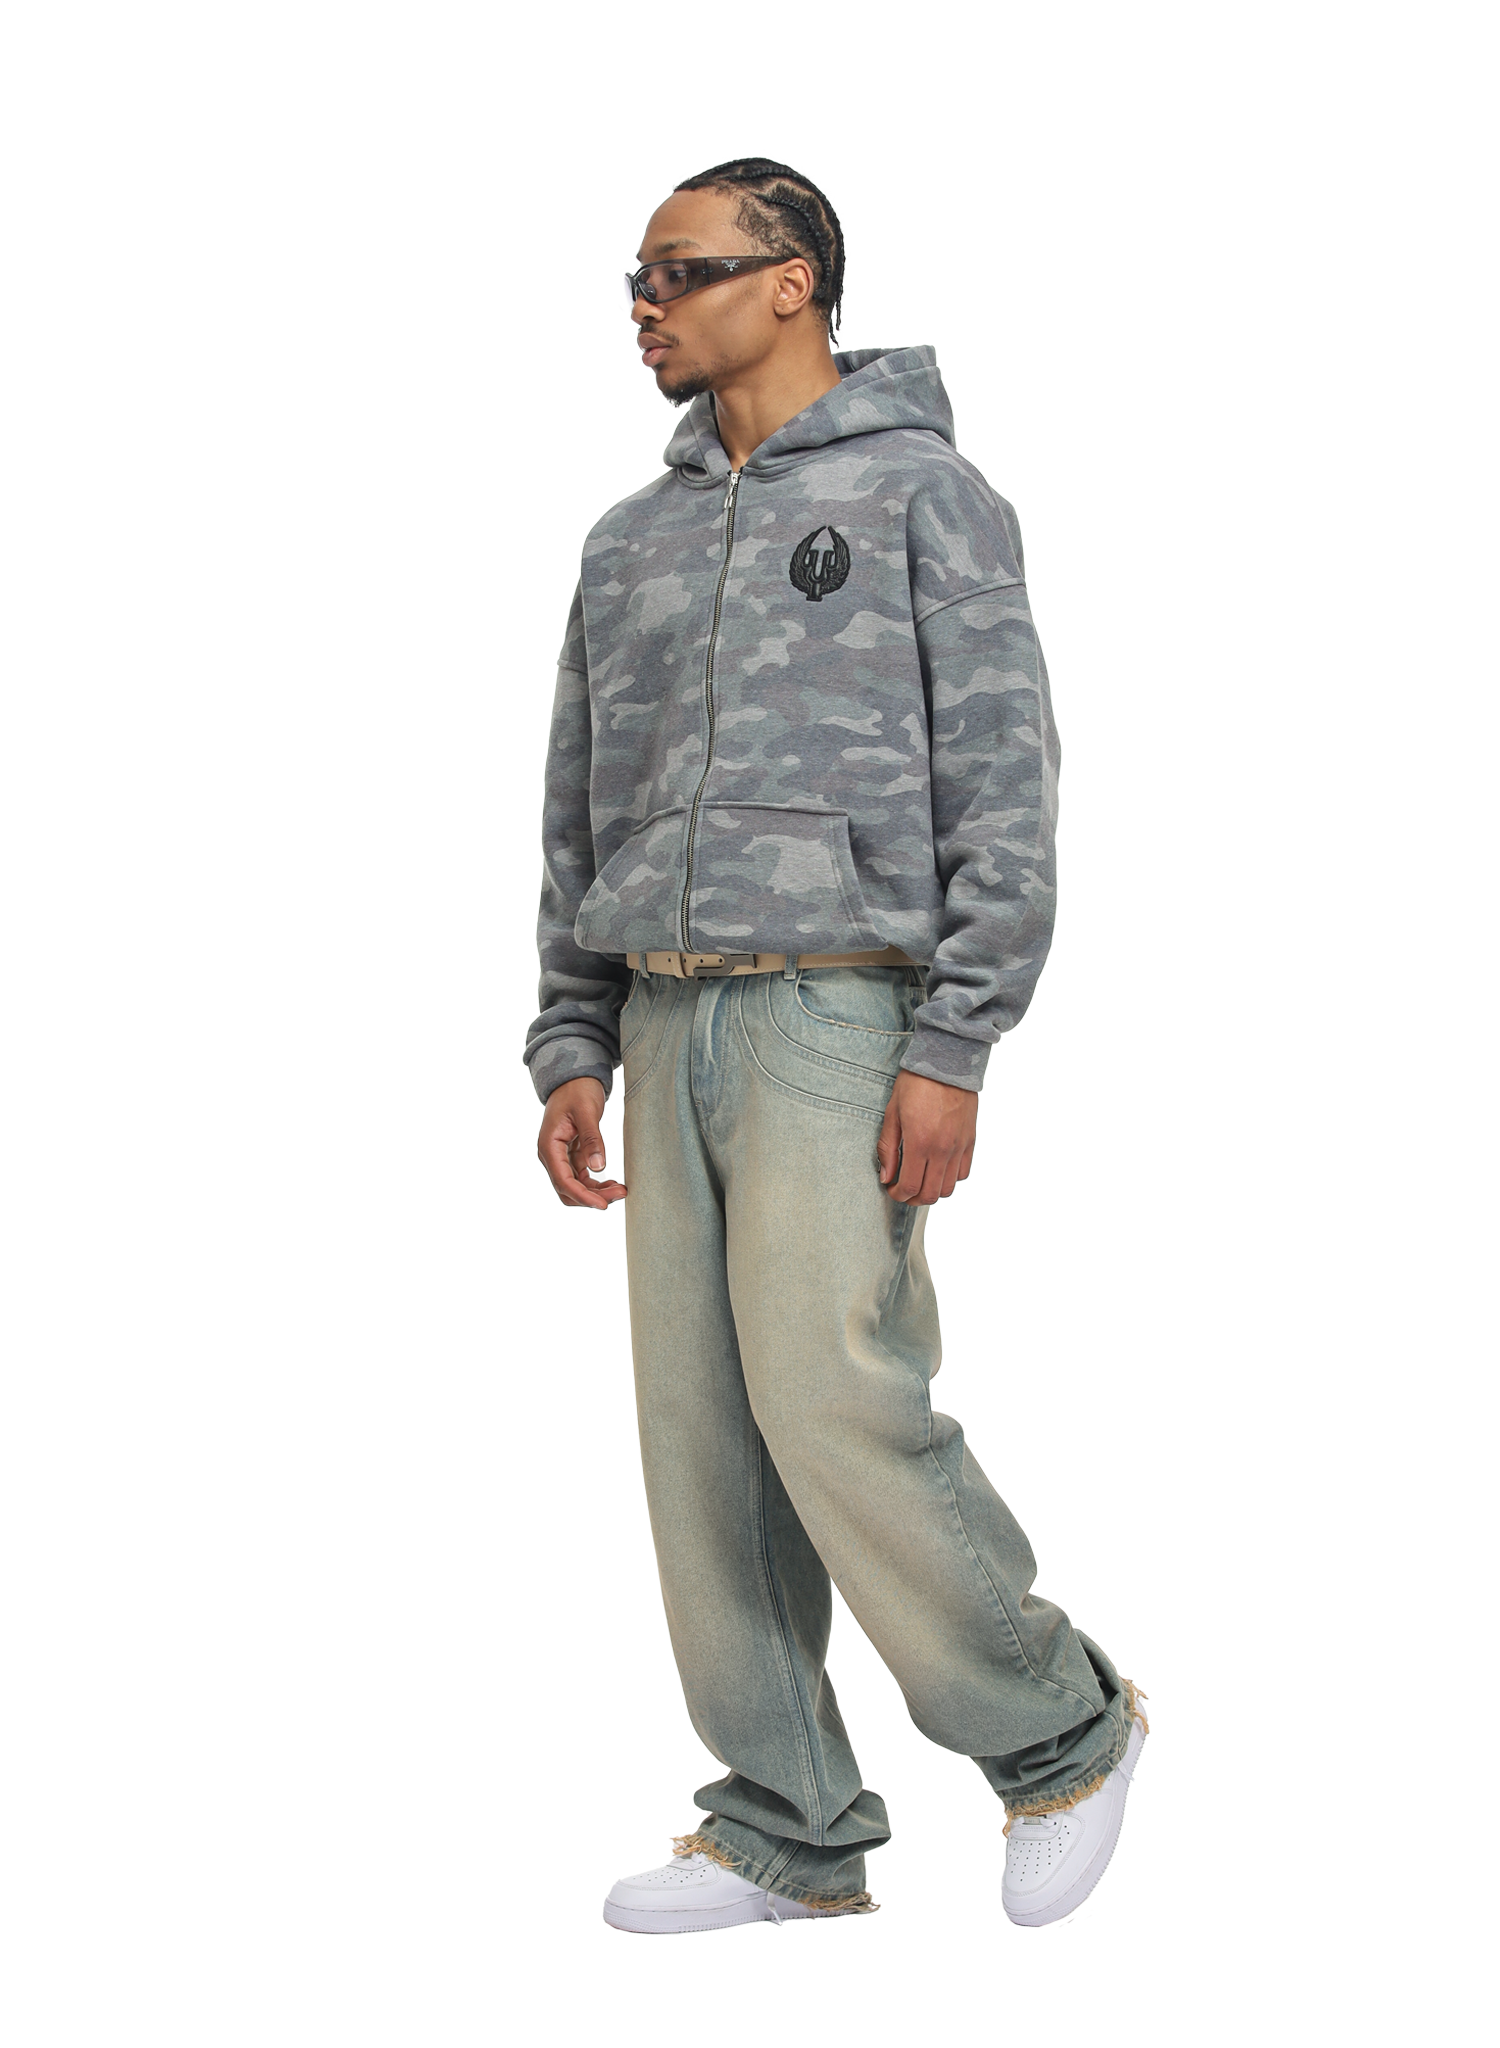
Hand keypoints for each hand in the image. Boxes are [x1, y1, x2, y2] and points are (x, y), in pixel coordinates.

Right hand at [537, 1078, 626, 1210]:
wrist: (575, 1078)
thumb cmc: (577, 1089)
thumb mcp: (587, 1111)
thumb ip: (592, 1139)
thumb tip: (598, 1167)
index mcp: (549, 1146)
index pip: (563, 1180)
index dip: (583, 1196)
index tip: (603, 1204)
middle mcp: (552, 1155)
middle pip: (568, 1189)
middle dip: (593, 1197)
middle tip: (621, 1193)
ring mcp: (561, 1157)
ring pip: (576, 1186)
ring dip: (597, 1192)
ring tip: (621, 1189)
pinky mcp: (572, 1155)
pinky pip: (582, 1177)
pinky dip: (596, 1184)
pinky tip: (612, 1183)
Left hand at [876, 1070, 976, 1205]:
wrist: (947, 1062)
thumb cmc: (916, 1083)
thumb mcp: (893, 1113)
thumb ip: (888, 1148)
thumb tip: (886, 1176)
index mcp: (920, 1142)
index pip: (910, 1186)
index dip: (898, 1195)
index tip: (891, 1189)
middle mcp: (943, 1149)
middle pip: (931, 1194)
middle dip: (914, 1198)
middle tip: (903, 1190)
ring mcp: (959, 1146)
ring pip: (949, 1188)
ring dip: (932, 1191)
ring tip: (920, 1180)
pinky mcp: (970, 1140)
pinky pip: (963, 1172)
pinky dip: (950, 1178)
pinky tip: (937, 1168)